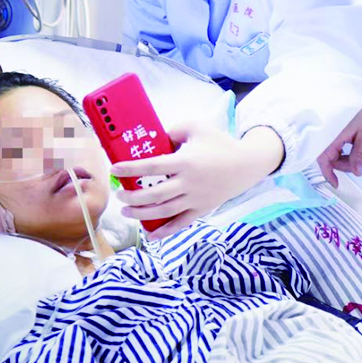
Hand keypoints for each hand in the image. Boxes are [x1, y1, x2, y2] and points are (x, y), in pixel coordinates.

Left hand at [111, 122, 283, 238]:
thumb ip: (173, 131)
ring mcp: (196, 199)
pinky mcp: (202, 210)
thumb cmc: (220, 143)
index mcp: (186, 161)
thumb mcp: (197, 128)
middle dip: (132, 197)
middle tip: (119, 194)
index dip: (131, 168)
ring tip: (126, 211)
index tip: (114, 169)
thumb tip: (154, 139)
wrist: (247, 164)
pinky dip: (165, 232)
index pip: (152, 166)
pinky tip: (150, 235)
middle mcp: (189, 183)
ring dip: (141, 214)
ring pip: (164, 211)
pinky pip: (181, 224)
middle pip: (154, 194)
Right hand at [316, 83, 361, 187]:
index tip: (337, 184)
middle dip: (342, 164)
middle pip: (328, 158)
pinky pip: (330, 145)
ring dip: (341, 157)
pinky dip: (339, 150)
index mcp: (332, 135)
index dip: (328, 174)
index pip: (324, 160)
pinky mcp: (329, 129)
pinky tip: (350, 144)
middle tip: (359, 163)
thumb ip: (359, 154)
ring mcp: (326, 131)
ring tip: (356, 149)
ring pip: (329, 152)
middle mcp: (325, 133)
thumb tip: (357, 173)